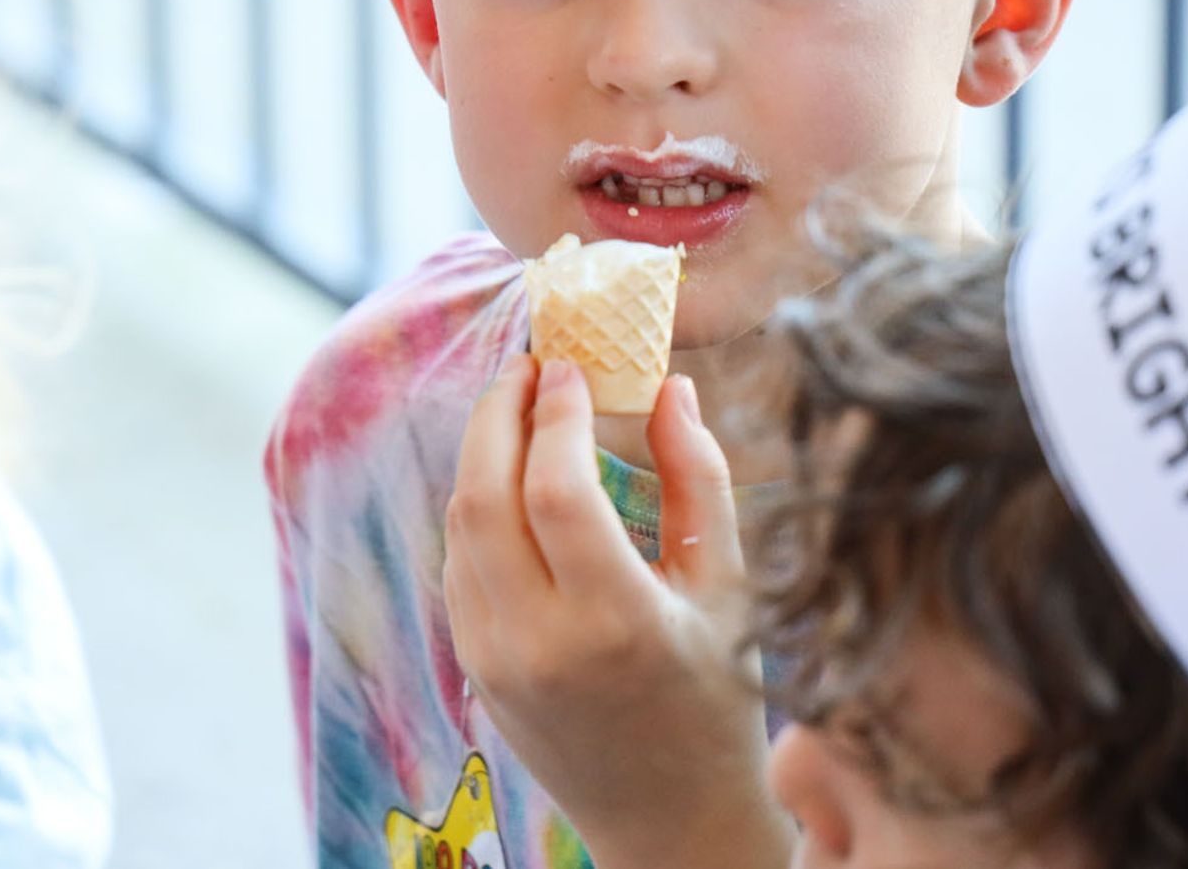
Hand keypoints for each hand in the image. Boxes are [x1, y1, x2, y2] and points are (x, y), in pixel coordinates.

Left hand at [442, 354, 793, 868]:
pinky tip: (512, 477)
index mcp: (617, 623)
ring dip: (482, 453)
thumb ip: (700, 479)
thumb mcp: (728, 587)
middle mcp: (540, 643)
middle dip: (500, 413)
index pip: (559, 490)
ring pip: (460, 526)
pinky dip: (478, 507)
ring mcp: (495, 660)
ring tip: (521, 407)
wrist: (670, 820)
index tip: (572, 366)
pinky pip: (458, 565)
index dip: (558, 414)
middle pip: (485, 496)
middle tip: (531, 367)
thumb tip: (670, 385)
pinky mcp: (474, 669)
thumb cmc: (717, 697)